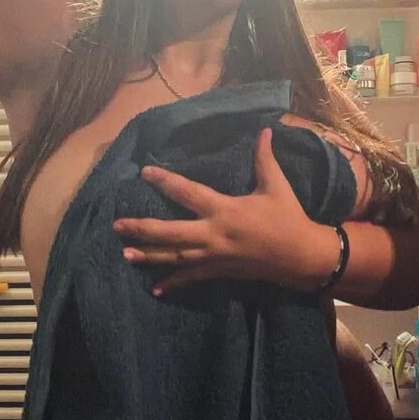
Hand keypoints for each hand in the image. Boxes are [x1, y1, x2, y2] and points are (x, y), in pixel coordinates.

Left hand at [112, 128, 339, 295]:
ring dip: (149, 256)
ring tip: (124, 254)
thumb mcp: (276, 186)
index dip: (165, 181)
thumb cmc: (288, 218)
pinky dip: (173, 283)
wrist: (301, 257)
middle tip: (117, 225)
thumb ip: (264, 159)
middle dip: (142, 228)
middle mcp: (214, 234)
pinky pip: (191, 278)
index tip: (145, 172)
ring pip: (175, 257)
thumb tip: (265, 130)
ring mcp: (214, 256)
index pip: (187, 192)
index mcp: (225, 209)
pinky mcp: (220, 271)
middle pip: (170, 232)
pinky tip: (155, 289)